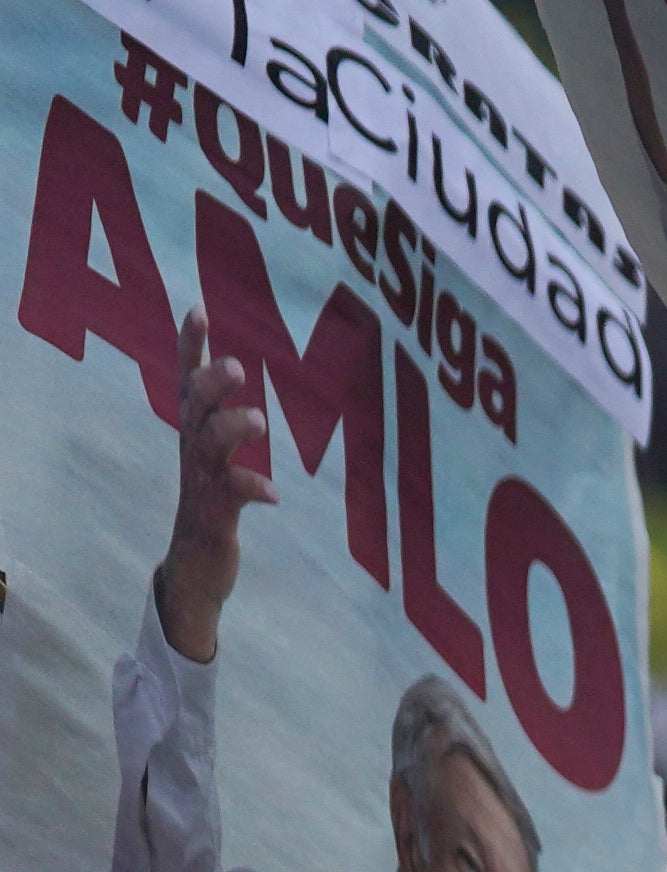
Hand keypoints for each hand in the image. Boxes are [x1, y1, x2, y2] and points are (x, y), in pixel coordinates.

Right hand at [155, 319, 277, 664]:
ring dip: (232, 429)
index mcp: (195, 430)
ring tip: (260, 421)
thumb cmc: (211, 498)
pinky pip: (230, 497)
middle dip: (213, 383)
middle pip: (196, 406)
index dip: (191, 345)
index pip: (189, 379)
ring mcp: (201, 481)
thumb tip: (231, 364)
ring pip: (209, 447)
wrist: (196, 563)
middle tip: (239, 368)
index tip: (198, 308)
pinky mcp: (215, 514)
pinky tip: (273, 493)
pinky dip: (250, 489)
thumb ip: (221, 412)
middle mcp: (193, 449)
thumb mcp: (215, 451)